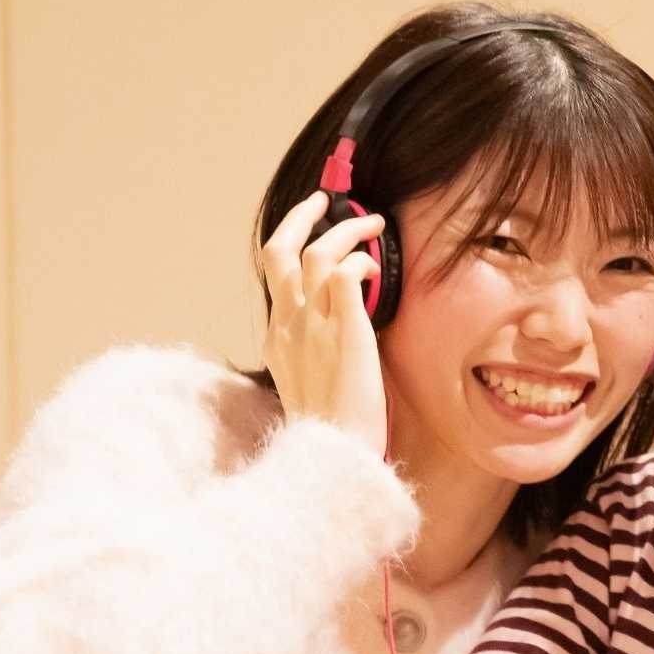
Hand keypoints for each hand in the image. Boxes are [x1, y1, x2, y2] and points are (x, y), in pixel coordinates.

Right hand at [258, 190, 388, 455]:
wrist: (334, 454)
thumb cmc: (334, 429)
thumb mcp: (312, 385)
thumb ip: (318, 352)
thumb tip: (343, 330)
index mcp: (277, 339)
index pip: (277, 275)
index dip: (295, 244)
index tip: (315, 234)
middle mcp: (287, 325)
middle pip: (278, 250)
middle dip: (301, 215)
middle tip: (326, 200)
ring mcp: (312, 325)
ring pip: (317, 251)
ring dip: (347, 229)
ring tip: (375, 225)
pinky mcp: (344, 331)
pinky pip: (345, 273)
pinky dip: (361, 261)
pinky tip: (376, 269)